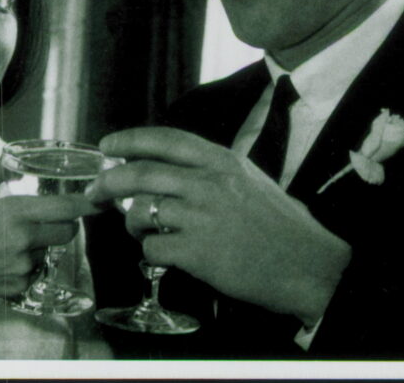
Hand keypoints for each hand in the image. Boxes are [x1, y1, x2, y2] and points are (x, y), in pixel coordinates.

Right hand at [0, 159, 96, 357]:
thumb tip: (3, 157)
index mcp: (14, 213)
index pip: (65, 208)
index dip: (86, 203)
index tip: (100, 198)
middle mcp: (24, 239)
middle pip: (67, 231)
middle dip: (65, 223)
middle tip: (48, 219)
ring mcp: (24, 265)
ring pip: (50, 250)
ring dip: (42, 244)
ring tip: (14, 242)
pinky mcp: (20, 286)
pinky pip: (36, 270)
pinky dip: (28, 264)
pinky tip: (4, 260)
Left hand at [85, 127, 351, 326]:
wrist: (308, 264)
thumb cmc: (279, 224)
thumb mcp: (248, 179)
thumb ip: (210, 170)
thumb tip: (164, 170)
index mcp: (222, 161)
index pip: (165, 140)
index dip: (130, 140)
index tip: (108, 145)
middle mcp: (209, 183)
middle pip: (141, 174)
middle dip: (108, 182)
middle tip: (95, 192)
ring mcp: (202, 218)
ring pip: (141, 212)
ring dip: (132, 223)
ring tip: (141, 231)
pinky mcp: (198, 253)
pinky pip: (152, 248)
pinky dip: (150, 252)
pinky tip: (165, 254)